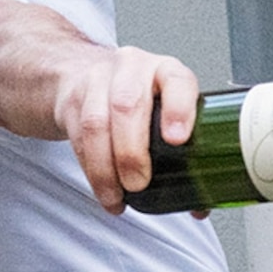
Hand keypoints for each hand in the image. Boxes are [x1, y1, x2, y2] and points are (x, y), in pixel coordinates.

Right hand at [55, 47, 197, 211]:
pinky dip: (91, 170)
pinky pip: (78, 138)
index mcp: (166, 71)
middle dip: (131, 152)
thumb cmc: (139, 97)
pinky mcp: (72, 101)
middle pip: (127, 106)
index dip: (178, 110)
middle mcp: (132, 69)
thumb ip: (187, 146)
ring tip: (117, 196)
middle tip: (139, 183)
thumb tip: (201, 202)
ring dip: (105, 168)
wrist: (85, 74)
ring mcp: (98, 81)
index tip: (177, 141)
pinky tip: (103, 190)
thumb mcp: (168, 107)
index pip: (176, 81)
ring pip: (96, 124)